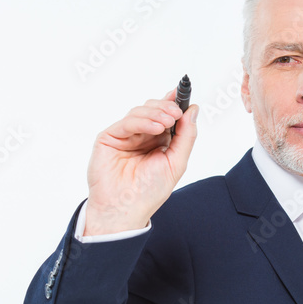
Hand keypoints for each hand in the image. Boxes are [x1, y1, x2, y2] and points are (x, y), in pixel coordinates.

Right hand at [84, 88, 197, 235]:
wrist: (125, 209)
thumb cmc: (149, 192)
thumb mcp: (176, 162)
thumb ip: (186, 136)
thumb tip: (193, 110)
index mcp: (158, 141)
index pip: (166, 115)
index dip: (175, 103)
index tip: (184, 94)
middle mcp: (142, 136)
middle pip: (154, 109)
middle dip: (166, 107)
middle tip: (176, 112)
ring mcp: (125, 136)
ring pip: (140, 111)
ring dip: (156, 113)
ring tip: (167, 122)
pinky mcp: (109, 137)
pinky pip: (127, 122)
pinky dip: (142, 121)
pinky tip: (155, 127)